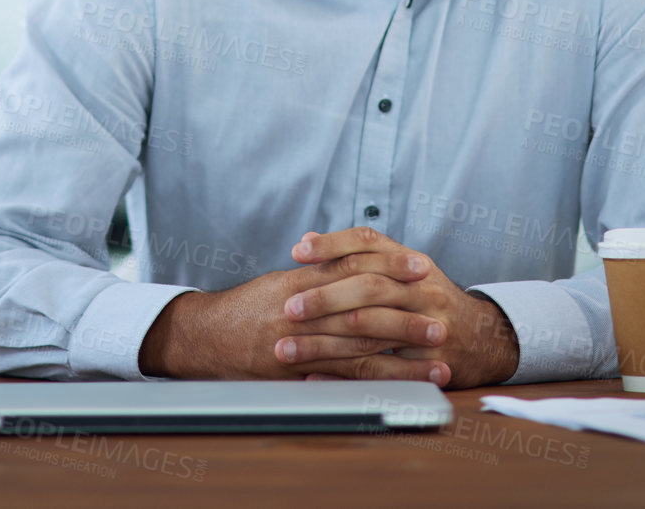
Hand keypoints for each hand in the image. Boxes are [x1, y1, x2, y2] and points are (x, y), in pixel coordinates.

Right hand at [138, 246, 434, 379]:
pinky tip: (401, 384)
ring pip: (358, 346)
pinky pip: (341, 376)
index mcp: (301, 281)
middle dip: (406, 311)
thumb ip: (317, 272)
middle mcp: (301, 309)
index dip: (390, 264)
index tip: (422, 266)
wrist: (202, 337)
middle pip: (362, 305)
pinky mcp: (295, 371)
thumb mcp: (280, 281)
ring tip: (438, 357)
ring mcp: (298, 341)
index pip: (352, 264)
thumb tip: (355, 260)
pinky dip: (376, 381)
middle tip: (441, 314)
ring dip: (403, 353)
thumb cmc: (245, 308)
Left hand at [283, 227, 519, 388]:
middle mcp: (422, 287)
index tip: (296, 252)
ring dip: (324, 341)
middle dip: (324, 297)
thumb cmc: (429, 300)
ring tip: (287, 349)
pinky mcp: (430, 362)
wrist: (487, 337)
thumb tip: (306, 238)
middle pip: (368, 284)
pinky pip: (381, 370)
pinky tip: (314, 375)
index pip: (367, 242)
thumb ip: (357, 253)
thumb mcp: (402, 268)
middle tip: (289, 308)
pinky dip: (344, 374)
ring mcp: (429, 323)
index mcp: (410, 261)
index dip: (331, 245)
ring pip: (371, 328)